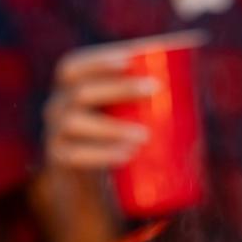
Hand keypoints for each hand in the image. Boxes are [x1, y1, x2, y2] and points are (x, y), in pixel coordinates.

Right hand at [43, 45, 153, 169]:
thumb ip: (139, 94)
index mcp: (69, 88)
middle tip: (154, 89)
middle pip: (81, 92)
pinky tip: (126, 155)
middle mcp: (56, 106)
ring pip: (75, 123)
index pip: (73, 67)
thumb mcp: (117, 112)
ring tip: (145, 135)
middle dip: (118, 88)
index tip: (131, 60)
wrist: (80, 181)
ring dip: (112, 127)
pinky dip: (103, 154)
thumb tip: (187, 66)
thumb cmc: (108, 136)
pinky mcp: (58, 159)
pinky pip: (76, 155)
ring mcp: (54, 133)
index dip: (98, 61)